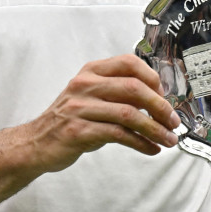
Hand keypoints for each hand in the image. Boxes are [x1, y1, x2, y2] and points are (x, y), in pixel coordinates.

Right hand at [29, 54, 180, 172]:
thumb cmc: (69, 120)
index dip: (153, 78)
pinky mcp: (79, 130)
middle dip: (160, 107)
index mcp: (90, 72)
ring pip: (129, 114)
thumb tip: (158, 101)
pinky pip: (119, 134)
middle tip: (174, 122)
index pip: (129, 63)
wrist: (37, 142)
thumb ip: (117, 94)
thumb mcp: (90, 97)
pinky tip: (151, 149)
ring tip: (169, 140)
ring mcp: (80, 107)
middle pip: (133, 88)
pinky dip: (141, 143)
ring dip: (155, 129)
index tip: (165, 96)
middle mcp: (84, 85)